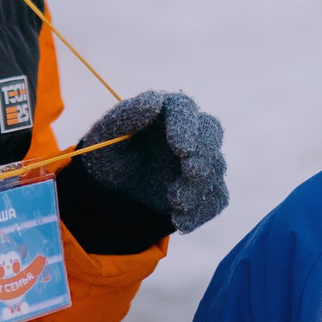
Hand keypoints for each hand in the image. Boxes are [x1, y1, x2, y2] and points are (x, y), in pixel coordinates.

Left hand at [74, 91, 229, 233]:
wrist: (110, 187)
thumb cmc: (107, 151)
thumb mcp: (105, 134)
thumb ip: (127, 115)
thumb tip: (154, 100)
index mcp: (166, 111)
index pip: (184, 109)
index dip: (187, 128)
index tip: (182, 149)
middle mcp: (189, 132)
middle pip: (211, 133)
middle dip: (204, 154)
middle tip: (189, 172)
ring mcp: (199, 160)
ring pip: (215, 168)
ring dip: (199, 187)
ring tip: (174, 202)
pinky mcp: (202, 187)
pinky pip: (215, 199)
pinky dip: (201, 212)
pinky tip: (180, 221)